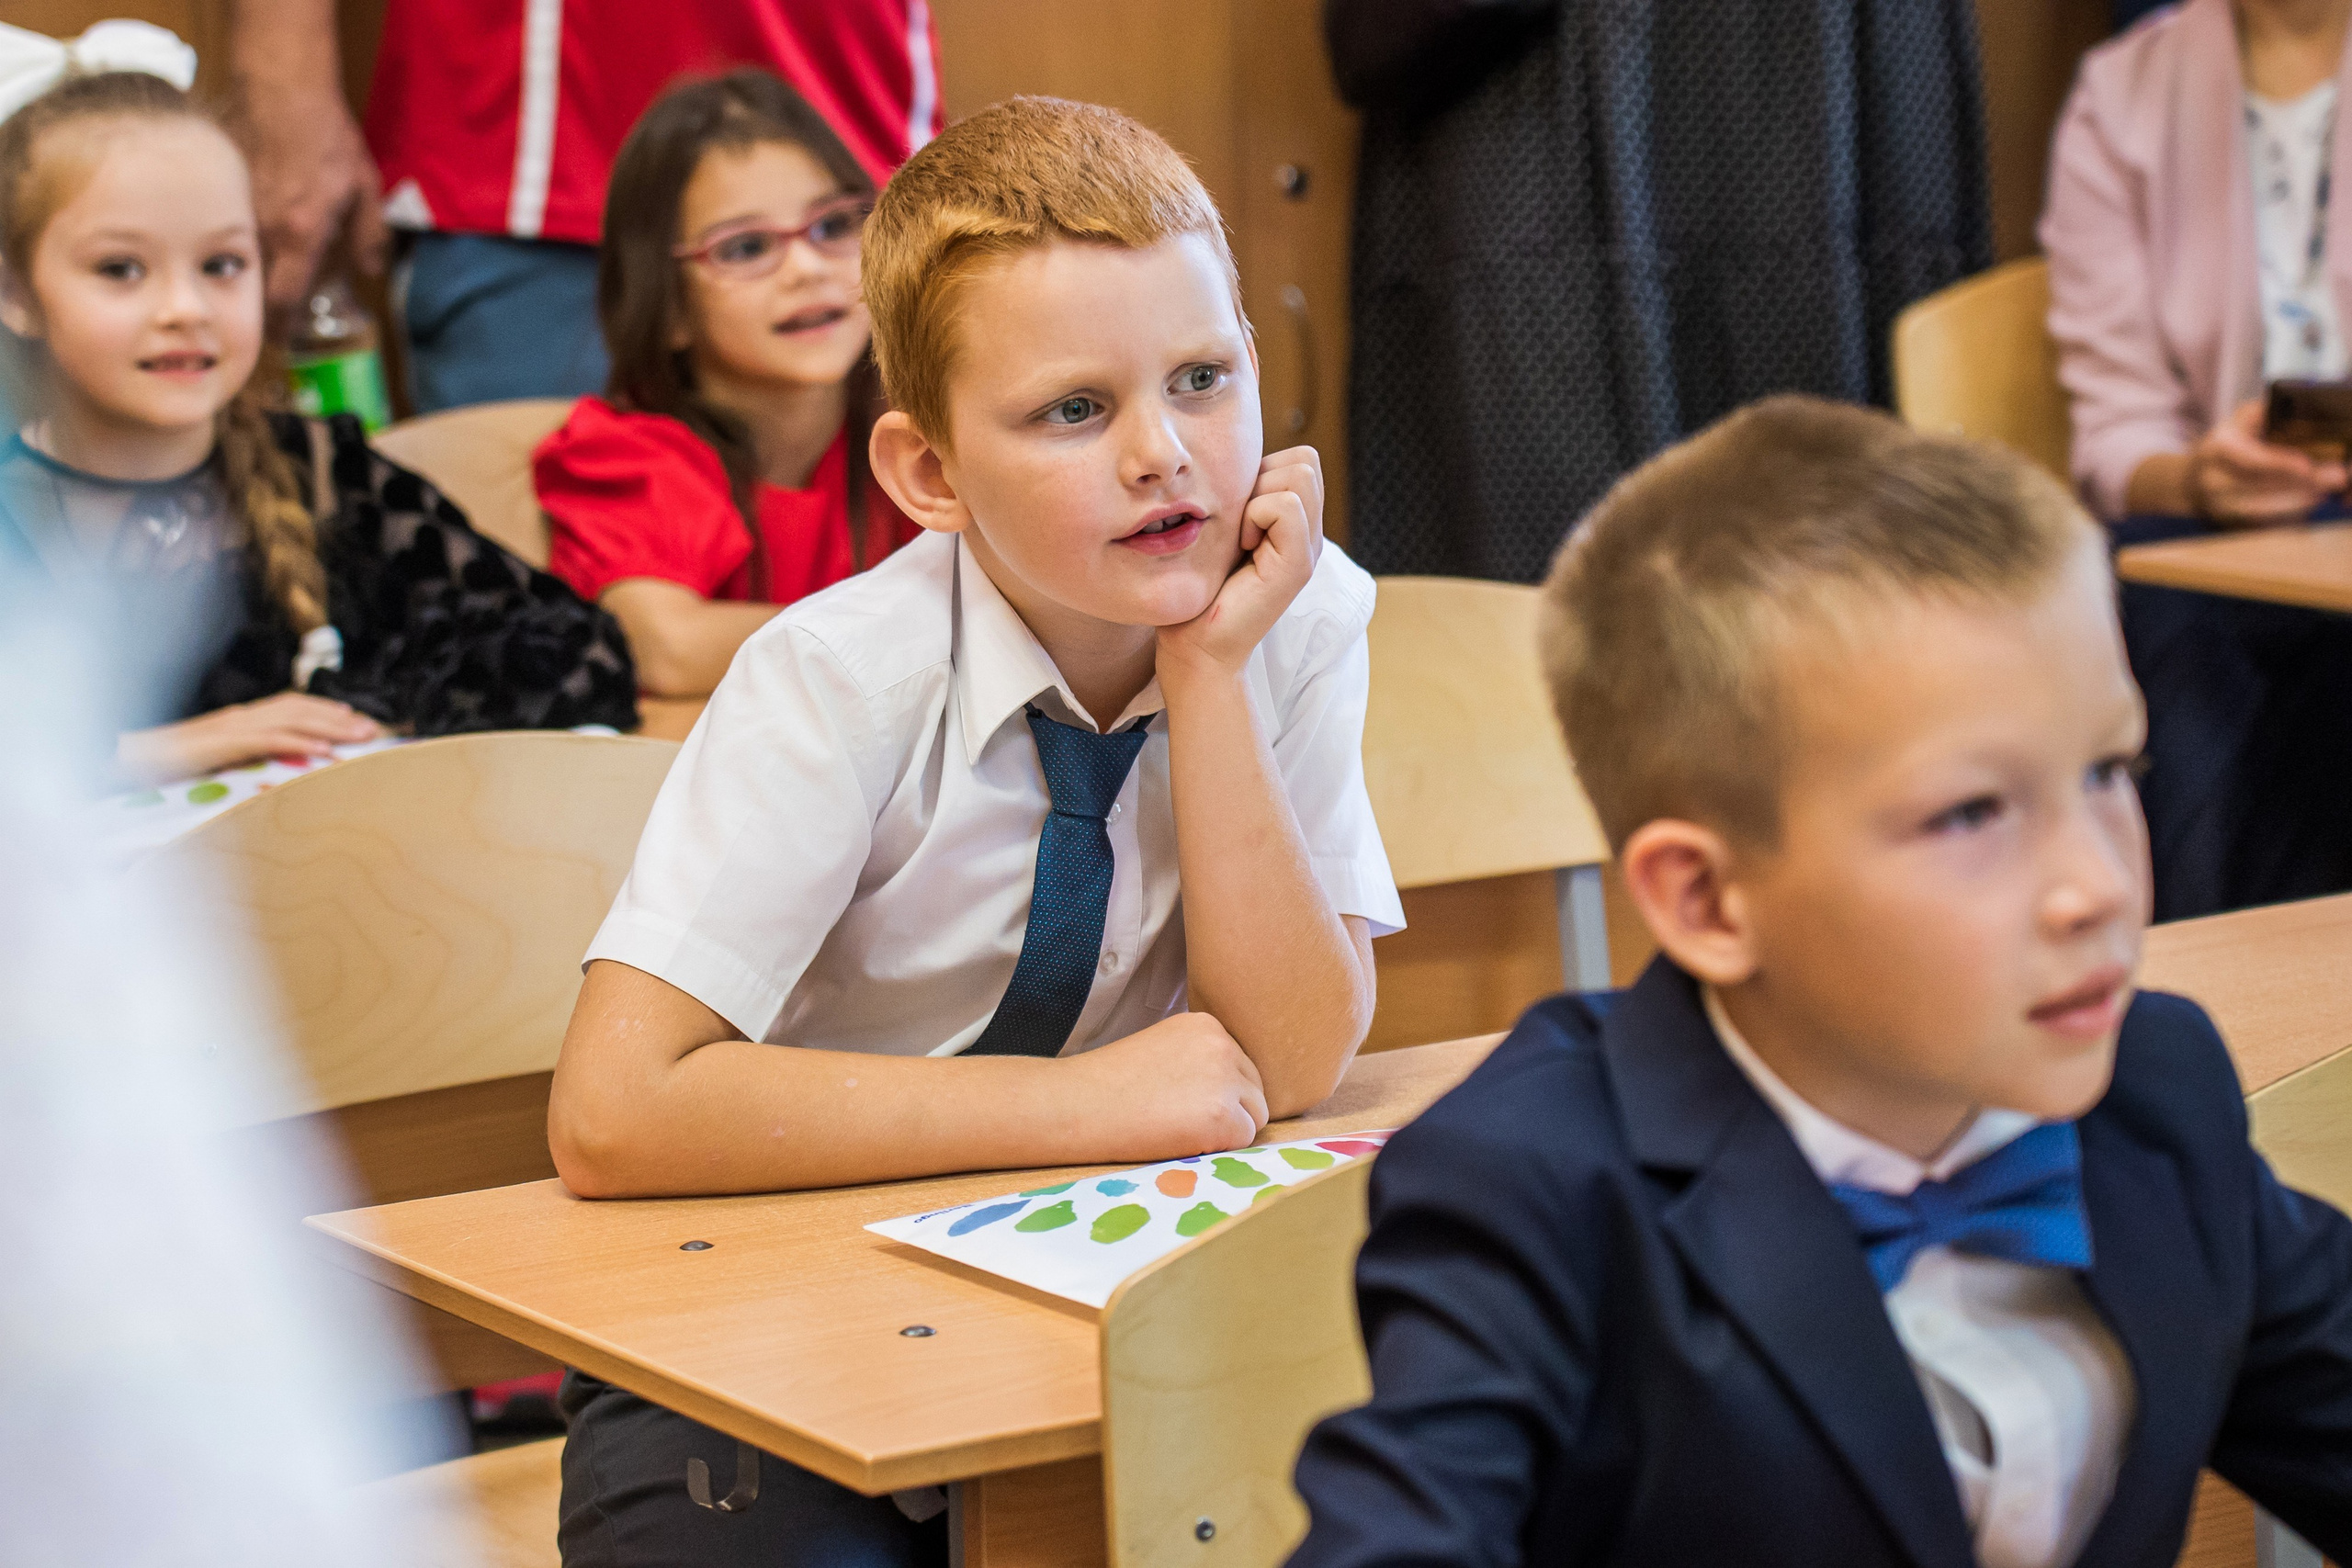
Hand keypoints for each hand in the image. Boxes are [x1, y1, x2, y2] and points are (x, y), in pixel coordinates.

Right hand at [117, 693, 381, 783]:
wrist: (127, 759)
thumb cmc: (168, 763)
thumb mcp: (214, 756)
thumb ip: (242, 754)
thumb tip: (274, 765)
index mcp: (240, 717)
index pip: (292, 706)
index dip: (326, 710)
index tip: (356, 719)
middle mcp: (242, 716)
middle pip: (302, 709)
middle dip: (340, 718)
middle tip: (374, 729)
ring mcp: (234, 727)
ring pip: (295, 720)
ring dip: (332, 728)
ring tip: (362, 738)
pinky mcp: (225, 742)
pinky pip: (272, 740)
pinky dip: (302, 744)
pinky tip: (326, 755)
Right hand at [236, 86, 388, 311]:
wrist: (281, 86)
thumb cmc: (326, 135)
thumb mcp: (365, 188)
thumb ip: (370, 237)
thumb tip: (372, 271)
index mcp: (301, 234)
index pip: (282, 300)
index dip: (280, 329)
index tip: (281, 342)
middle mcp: (263, 228)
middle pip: (252, 287)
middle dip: (258, 309)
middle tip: (268, 322)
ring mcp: (235, 208)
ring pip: (231, 260)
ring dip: (241, 278)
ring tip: (253, 289)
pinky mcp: (218, 190)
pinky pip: (219, 228)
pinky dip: (226, 242)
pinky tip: (236, 243)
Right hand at [1060, 1012, 1267, 1161]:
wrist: (1079, 1104)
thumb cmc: (1111, 1084)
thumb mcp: (1163, 1049)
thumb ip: (1200, 1058)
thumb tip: (1235, 1087)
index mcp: (1208, 1024)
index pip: (1240, 1066)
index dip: (1216, 1092)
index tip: (1181, 1099)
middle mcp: (1224, 1044)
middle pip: (1254, 1090)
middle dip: (1229, 1110)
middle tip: (1181, 1119)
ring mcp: (1226, 1079)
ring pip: (1254, 1115)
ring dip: (1227, 1130)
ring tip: (1182, 1127)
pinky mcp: (1223, 1115)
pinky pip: (1243, 1140)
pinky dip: (1219, 1148)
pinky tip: (1181, 1138)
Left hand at [1157, 446, 1325, 680]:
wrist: (1194, 645)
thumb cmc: (1198, 589)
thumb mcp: (1220, 528)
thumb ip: (1240, 497)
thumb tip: (1234, 460)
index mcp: (1295, 524)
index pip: (1301, 458)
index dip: (1263, 470)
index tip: (1234, 512)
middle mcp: (1309, 534)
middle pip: (1306, 460)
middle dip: (1262, 478)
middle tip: (1238, 523)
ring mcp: (1308, 549)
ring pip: (1299, 475)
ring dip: (1257, 497)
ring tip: (1239, 537)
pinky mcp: (1298, 565)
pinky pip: (1285, 505)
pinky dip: (1255, 516)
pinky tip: (1241, 548)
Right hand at [2189, 399, 2347, 526]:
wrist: (2188, 483)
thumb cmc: (2225, 446)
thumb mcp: (2238, 421)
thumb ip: (2264, 414)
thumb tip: (2298, 412)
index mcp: (2218, 449)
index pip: (2251, 460)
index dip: (2280, 464)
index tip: (2308, 465)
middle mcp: (2212, 480)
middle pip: (2263, 487)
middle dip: (2304, 483)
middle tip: (2337, 477)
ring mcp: (2218, 507)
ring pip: (2265, 510)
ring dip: (2301, 501)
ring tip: (2326, 490)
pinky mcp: (2227, 525)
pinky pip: (2263, 524)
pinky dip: (2290, 515)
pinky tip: (2309, 502)